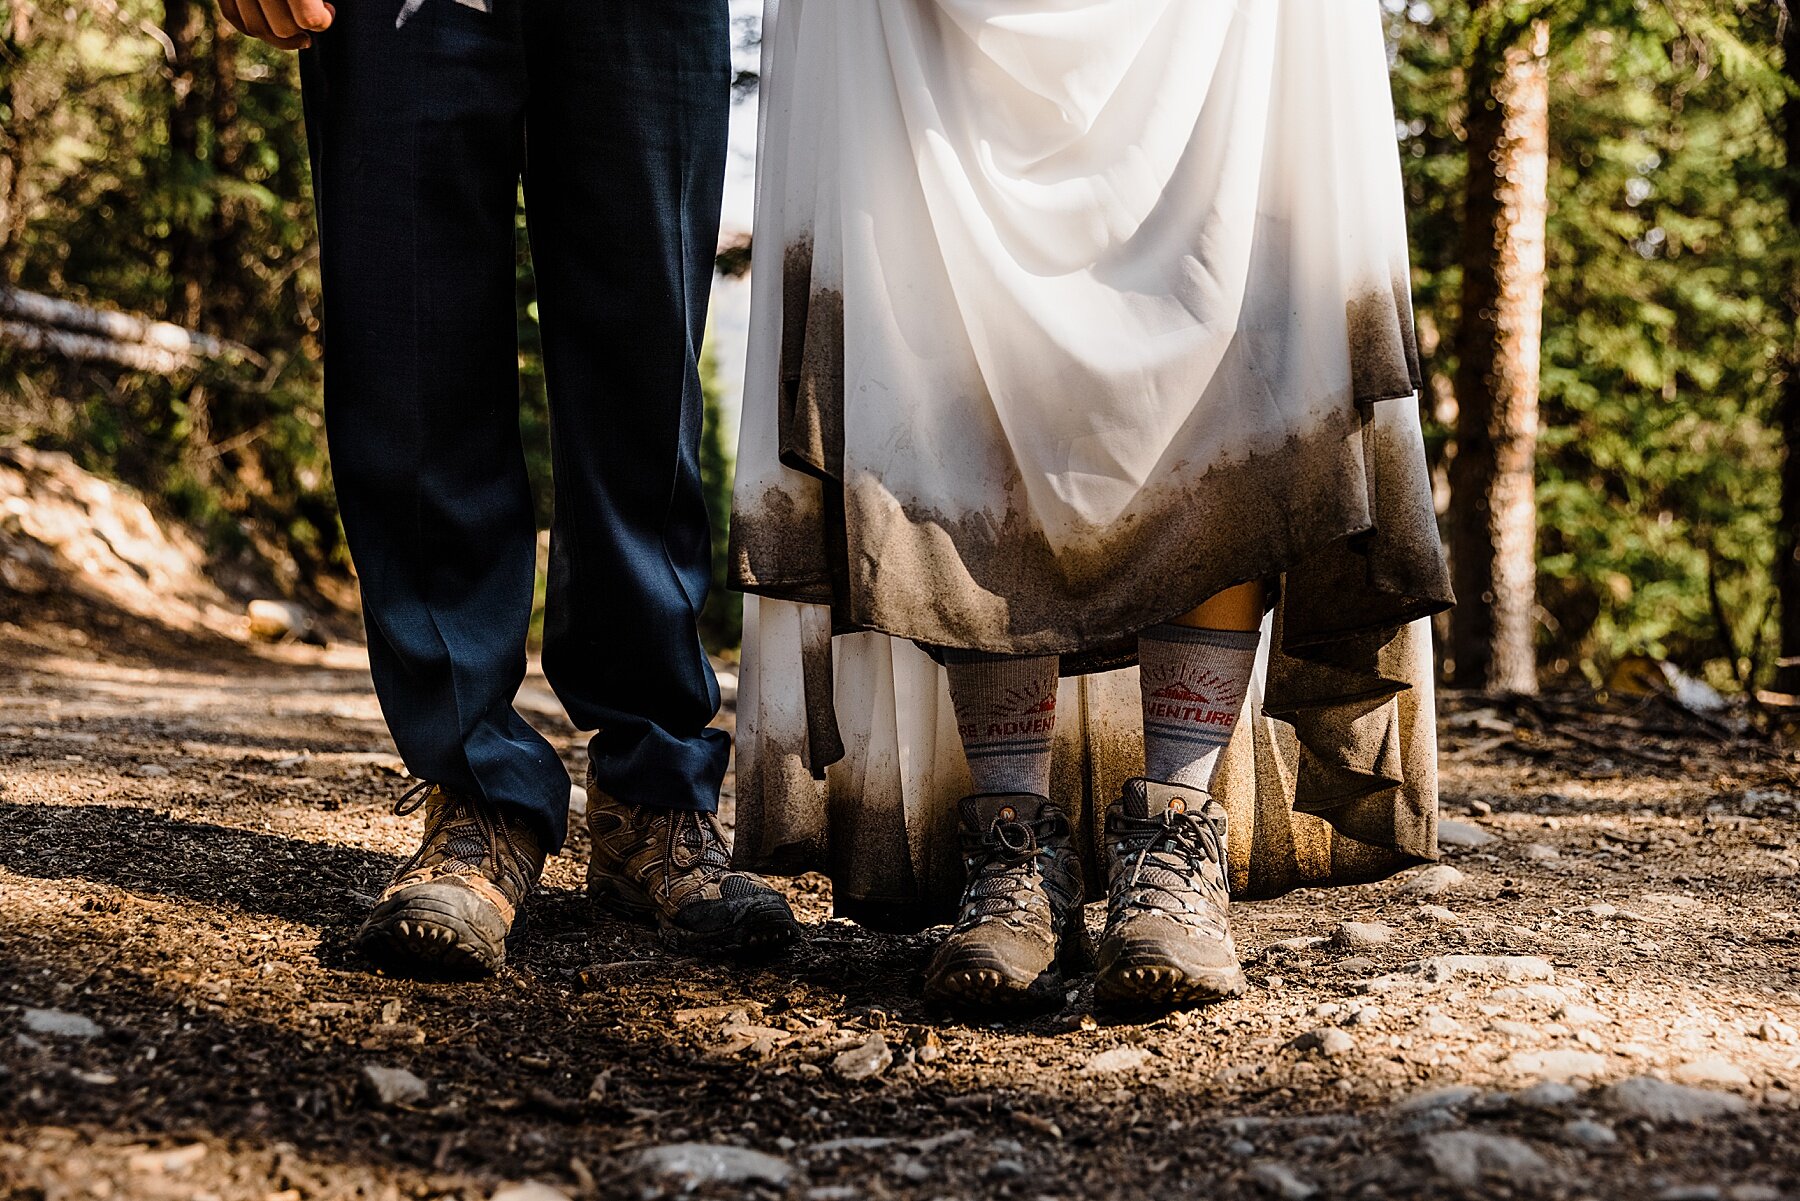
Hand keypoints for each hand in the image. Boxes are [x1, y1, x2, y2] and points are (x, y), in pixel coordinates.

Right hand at [219, 0, 334, 49]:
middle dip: (301, 29)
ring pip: (255, 28)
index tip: (328, 12)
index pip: (307, 18)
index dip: (322, 21)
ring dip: (279, 34)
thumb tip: (327, 11)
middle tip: (313, 22)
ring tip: (295, 25)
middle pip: (282, 28)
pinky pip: (233, 16)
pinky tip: (270, 22)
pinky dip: (252, 26)